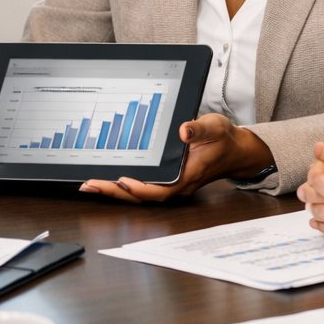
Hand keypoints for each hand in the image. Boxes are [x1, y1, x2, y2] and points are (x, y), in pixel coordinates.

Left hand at [78, 113, 272, 202]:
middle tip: (89, 185)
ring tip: (90, 185)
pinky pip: (141, 186)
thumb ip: (199, 128)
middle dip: (115, 192)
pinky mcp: (165, 180)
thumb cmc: (223, 139)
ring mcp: (170, 185)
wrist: (233, 149)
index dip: (140, 188)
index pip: (160, 189)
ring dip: (114, 191)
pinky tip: (106, 179)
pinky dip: (122, 185)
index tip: (121, 180)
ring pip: (139, 194)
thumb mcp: (215, 127)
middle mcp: (177, 185)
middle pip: (142, 196)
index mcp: (187, 176)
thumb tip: (183, 130)